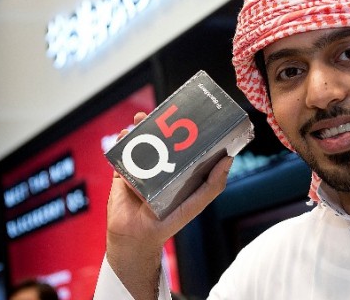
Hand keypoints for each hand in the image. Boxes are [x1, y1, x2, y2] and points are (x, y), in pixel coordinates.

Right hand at [105, 111, 232, 298]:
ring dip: (139, 129)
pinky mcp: (122, 175)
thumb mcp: (196, 203)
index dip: (186, 131)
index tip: (189, 115)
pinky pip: (121, 155)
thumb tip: (229, 159)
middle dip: (159, 124)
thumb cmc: (169, 222)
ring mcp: (140, 170)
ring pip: (140, 143)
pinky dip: (121, 143)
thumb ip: (212, 185)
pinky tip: (125, 134)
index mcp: (178, 172)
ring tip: (140, 118)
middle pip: (160, 140)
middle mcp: (160, 168)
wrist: (136, 238)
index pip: (184, 146)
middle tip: (161, 111)